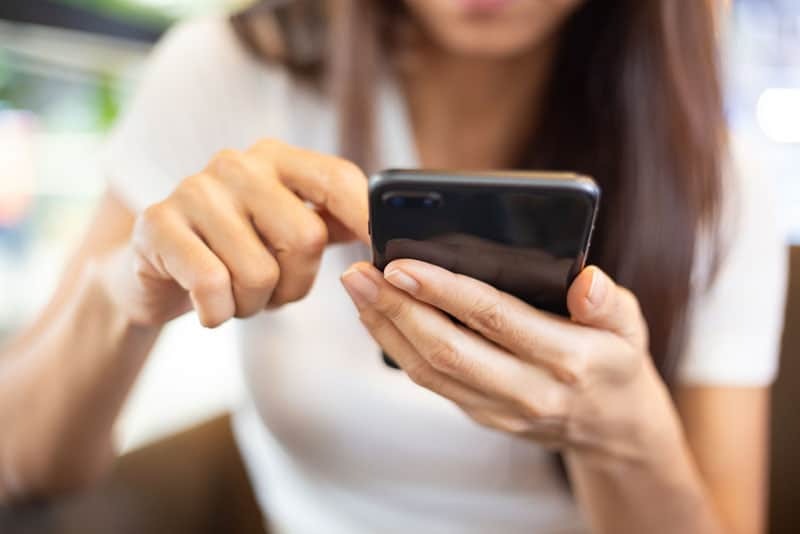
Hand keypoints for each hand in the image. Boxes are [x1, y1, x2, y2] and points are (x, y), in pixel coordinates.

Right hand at [103, 140, 368, 326]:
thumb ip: (331, 222)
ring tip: (235, 294)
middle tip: (274, 292)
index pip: (338, 179)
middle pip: (304, 238)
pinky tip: (208, 306)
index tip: (380, 254)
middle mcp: (238, 164)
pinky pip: (212, 285)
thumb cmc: (233, 252)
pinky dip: (218, 312)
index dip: (364, 218)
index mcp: (278, 159)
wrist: (154, 270)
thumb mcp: (285, 230)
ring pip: (259, 271)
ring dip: (253, 304)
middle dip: (296, 285)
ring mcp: (194, 189)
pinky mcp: (157, 223)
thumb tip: (389, 234)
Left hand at [341, 260, 680, 462]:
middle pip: (448, 350)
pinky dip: (397, 347)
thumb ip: (608, 303)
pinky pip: (431, 383)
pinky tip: (379, 314)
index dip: (444, 290)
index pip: (495, 318)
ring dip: (386, 327)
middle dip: (397, 309)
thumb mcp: (629, 326)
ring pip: (430, 371)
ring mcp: (501, 410)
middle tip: (360, 273)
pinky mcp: (481, 416)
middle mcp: (529, 391)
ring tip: (358, 288)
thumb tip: (586, 281)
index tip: (401, 264)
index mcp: (567, 360)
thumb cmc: (615, 361)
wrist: (612, 429)